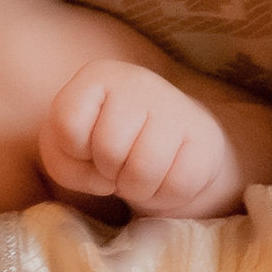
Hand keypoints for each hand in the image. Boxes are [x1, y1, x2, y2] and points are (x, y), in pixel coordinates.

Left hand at [41, 60, 271, 220]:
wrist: (166, 148)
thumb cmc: (104, 147)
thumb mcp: (66, 153)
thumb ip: (65, 163)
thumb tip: (106, 177)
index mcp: (97, 76)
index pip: (68, 122)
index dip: (74, 150)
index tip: (86, 148)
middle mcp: (138, 81)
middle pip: (108, 148)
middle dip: (108, 171)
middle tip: (117, 166)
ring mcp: (176, 106)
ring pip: (142, 170)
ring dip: (135, 188)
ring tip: (137, 174)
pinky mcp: (206, 137)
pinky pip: (177, 185)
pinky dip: (164, 196)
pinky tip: (163, 179)